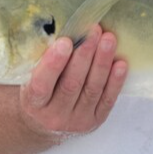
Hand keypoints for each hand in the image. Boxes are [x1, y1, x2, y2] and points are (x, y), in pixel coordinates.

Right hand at [19, 25, 127, 141]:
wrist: (46, 123)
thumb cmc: (41, 91)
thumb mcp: (32, 78)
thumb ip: (44, 61)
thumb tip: (66, 30)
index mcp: (33, 104)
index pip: (42, 84)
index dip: (53, 63)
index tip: (65, 42)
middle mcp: (54, 116)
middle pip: (71, 84)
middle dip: (84, 55)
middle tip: (93, 31)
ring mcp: (77, 121)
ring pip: (92, 89)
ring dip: (102, 62)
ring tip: (108, 39)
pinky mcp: (95, 121)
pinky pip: (107, 100)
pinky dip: (115, 81)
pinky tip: (120, 63)